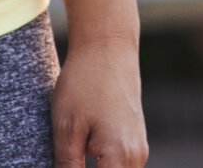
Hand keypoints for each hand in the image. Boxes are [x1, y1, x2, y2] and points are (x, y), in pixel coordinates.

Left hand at [52, 40, 147, 166]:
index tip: (65, 162)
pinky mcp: (133, 139)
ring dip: (93, 166)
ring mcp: (138, 148)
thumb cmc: (84, 82)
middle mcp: (136, 158)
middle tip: (67, 154)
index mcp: (121, 158)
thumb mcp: (66, 126)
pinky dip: (101, 162)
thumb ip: (67, 165)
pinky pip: (118, 163)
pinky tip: (82, 146)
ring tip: (73, 147)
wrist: (106, 46)